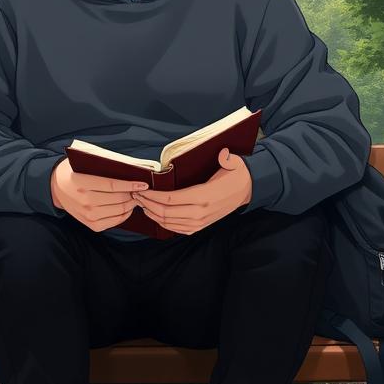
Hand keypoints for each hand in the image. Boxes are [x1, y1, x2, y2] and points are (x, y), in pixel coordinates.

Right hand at [49, 157, 148, 232]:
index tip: (144, 183)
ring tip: (135, 197)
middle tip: (140, 189)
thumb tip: (130, 170)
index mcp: (82, 182)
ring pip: (118, 210)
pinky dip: (124, 214)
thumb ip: (104, 167)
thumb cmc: (73, 172)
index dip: (130, 185)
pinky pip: (114, 222)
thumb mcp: (84, 164)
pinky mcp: (91, 224)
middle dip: (133, 194)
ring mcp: (87, 214)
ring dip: (131, 204)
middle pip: (118, 199)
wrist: (56, 188)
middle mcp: (84, 200)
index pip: (112, 185)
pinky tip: (127, 207)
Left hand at [131, 148, 252, 235]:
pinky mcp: (200, 226)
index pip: (170, 198)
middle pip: (165, 212)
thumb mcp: (233, 162)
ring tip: (142, 204)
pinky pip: (177, 229)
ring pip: (168, 223)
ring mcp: (200, 222)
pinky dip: (163, 223)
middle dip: (147, 204)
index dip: (151, 195)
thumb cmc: (236, 174)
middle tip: (136, 195)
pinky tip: (155, 215)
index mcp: (204, 196)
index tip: (141, 188)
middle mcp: (200, 212)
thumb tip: (222, 154)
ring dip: (152, 214)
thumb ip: (226, 158)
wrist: (248, 190)